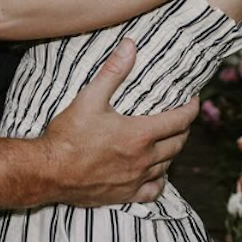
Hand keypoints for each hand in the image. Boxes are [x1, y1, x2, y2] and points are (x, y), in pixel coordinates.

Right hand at [40, 38, 199, 205]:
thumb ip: (113, 72)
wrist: (49, 171)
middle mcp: (143, 159)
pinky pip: (153, 191)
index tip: (193, 99)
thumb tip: (130, 46)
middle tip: (180, 117)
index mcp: (140, 135)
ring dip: (172, 151)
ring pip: (168, 166)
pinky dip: (160, 181)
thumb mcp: (90, 97)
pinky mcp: (125, 195)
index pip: (180, 120)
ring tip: (168, 139)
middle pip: (178, 143)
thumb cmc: (69, 135)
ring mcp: (136, 179)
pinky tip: (156, 173)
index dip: (190, 108)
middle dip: (183, 128)